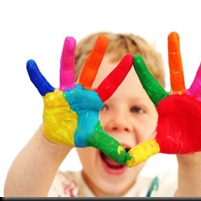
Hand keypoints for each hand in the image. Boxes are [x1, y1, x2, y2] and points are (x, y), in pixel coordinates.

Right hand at [26, 35, 132, 163]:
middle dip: (97, 56)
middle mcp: (81, 93)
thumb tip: (126, 158)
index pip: (110, 85)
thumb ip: (109, 146)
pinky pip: (43, 85)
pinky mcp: (52, 98)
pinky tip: (31, 64)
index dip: (120, 73)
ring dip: (67, 57)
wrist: (61, 135)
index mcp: (94, 100)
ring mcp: (66, 93)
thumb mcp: (94, 139)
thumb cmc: (79, 133)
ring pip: (66, 71)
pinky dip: (37, 76)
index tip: (131, 58)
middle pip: (91, 72)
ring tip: (69, 39)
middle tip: (104, 38)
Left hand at [125, 32, 200, 166]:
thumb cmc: (172, 141)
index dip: (143, 74)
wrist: (189, 146)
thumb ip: (142, 150)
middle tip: (173, 34)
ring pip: (199, 80)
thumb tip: (125, 160)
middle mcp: (178, 98)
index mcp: (163, 103)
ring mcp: (193, 102)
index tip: (133, 58)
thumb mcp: (156, 145)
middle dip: (174, 54)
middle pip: (176, 73)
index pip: (151, 86)